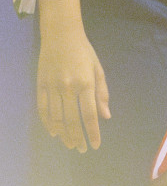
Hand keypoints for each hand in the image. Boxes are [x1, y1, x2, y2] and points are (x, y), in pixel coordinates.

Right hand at [36, 24, 109, 152]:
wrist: (61, 36)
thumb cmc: (84, 53)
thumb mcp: (98, 70)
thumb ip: (102, 94)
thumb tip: (106, 116)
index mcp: (86, 83)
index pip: (89, 114)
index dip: (92, 132)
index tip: (95, 145)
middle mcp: (68, 87)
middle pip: (71, 120)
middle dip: (77, 137)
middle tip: (80, 149)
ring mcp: (52, 87)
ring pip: (56, 118)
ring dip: (63, 134)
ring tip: (69, 144)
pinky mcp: (40, 86)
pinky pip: (43, 109)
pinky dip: (47, 123)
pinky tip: (53, 132)